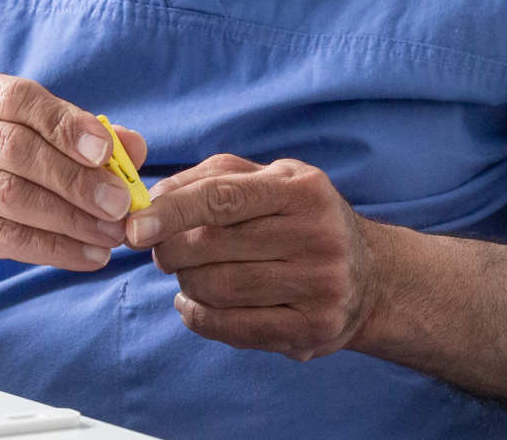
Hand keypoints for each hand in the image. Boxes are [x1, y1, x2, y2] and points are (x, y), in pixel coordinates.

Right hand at [0, 70, 147, 299]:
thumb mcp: (25, 147)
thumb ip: (76, 140)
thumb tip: (133, 145)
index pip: (17, 97)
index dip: (64, 122)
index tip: (107, 151)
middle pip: (14, 147)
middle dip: (75, 177)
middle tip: (120, 203)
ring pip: (9, 194)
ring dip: (70, 217)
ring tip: (112, 233)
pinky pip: (1, 236)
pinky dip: (53, 247)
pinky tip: (87, 256)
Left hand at [126, 154, 381, 361]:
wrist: (371, 277)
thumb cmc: (302, 218)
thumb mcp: (270, 179)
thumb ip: (212, 178)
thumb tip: (153, 197)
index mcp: (302, 190)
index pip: (223, 197)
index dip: (171, 211)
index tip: (135, 225)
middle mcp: (316, 236)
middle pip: (212, 247)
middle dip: (171, 249)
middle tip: (162, 248)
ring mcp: (318, 287)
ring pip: (217, 289)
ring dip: (185, 283)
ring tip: (187, 273)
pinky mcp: (312, 330)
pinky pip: (233, 329)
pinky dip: (198, 317)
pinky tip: (192, 305)